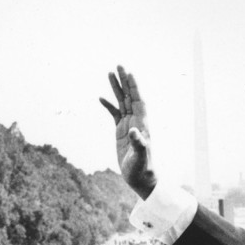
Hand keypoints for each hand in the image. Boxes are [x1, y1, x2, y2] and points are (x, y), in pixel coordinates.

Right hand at [100, 66, 156, 199]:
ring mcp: (128, 125)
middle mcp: (136, 121)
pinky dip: (108, 105)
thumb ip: (138, 143)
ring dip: (116, 88)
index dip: (134, 87)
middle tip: (118, 65)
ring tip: (109, 73)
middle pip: (130, 96)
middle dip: (124, 81)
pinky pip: (114, 114)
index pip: (138, 100)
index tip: (129, 73)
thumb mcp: (140, 157)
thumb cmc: (142, 169)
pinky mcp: (121, 132)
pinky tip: (101, 98)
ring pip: (122, 102)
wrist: (140, 178)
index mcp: (142, 124)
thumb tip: (133, 131)